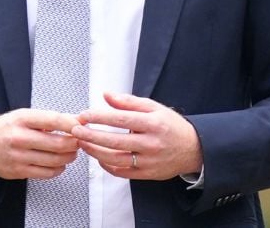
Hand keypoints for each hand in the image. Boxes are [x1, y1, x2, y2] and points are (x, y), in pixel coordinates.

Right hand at [0, 109, 81, 179]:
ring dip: (69, 157)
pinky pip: (47, 173)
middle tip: (78, 142)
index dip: (71, 124)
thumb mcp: (23, 116)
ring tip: (71, 152)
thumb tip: (76, 121)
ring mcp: (18, 156)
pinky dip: (59, 168)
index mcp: (21, 119)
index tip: (81, 127)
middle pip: (57, 143)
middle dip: (74, 143)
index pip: (53, 120)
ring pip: (55, 160)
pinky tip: (59, 163)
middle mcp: (19, 138)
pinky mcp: (19, 171)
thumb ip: (48, 119)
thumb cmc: (6, 129)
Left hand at [72, 92, 202, 180]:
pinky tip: (98, 157)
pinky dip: (107, 166)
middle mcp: (152, 144)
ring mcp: (150, 161)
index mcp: (153, 124)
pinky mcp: (148, 174)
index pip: (122, 120)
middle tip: (75, 131)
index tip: (84, 115)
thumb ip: (128, 102)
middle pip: (116, 142)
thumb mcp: (153, 107)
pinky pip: (123, 172)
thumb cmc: (170, 126)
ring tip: (82, 143)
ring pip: (117, 159)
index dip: (100, 117)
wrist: (194, 149)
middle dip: (92, 136)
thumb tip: (105, 94)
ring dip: (95, 152)